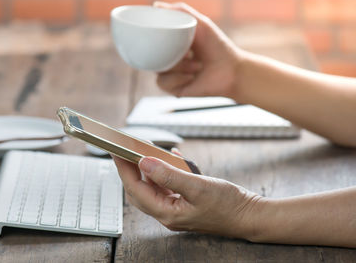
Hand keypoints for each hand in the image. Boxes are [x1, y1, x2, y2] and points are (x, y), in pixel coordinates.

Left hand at [112, 153, 262, 237]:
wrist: (249, 215)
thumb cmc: (228, 205)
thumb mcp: (198, 186)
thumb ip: (169, 175)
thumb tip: (144, 163)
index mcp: (168, 213)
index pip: (136, 189)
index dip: (124, 169)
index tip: (116, 151)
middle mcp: (168, 212)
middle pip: (139, 189)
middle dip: (131, 169)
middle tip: (125, 150)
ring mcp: (176, 208)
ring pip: (153, 187)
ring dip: (148, 169)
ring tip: (145, 151)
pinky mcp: (184, 202)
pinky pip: (168, 185)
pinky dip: (166, 171)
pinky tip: (172, 158)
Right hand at [154, 1, 243, 98]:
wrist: (232, 72)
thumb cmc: (218, 47)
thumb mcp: (201, 24)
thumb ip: (181, 11)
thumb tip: (156, 5)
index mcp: (172, 44)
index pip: (152, 41)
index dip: (150, 39)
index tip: (153, 35)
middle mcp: (169, 59)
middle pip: (151, 55)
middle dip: (166, 53)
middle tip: (187, 52)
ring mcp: (171, 75)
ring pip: (157, 70)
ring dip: (178, 67)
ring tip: (197, 65)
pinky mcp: (173, 89)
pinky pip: (163, 83)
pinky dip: (178, 78)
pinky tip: (191, 76)